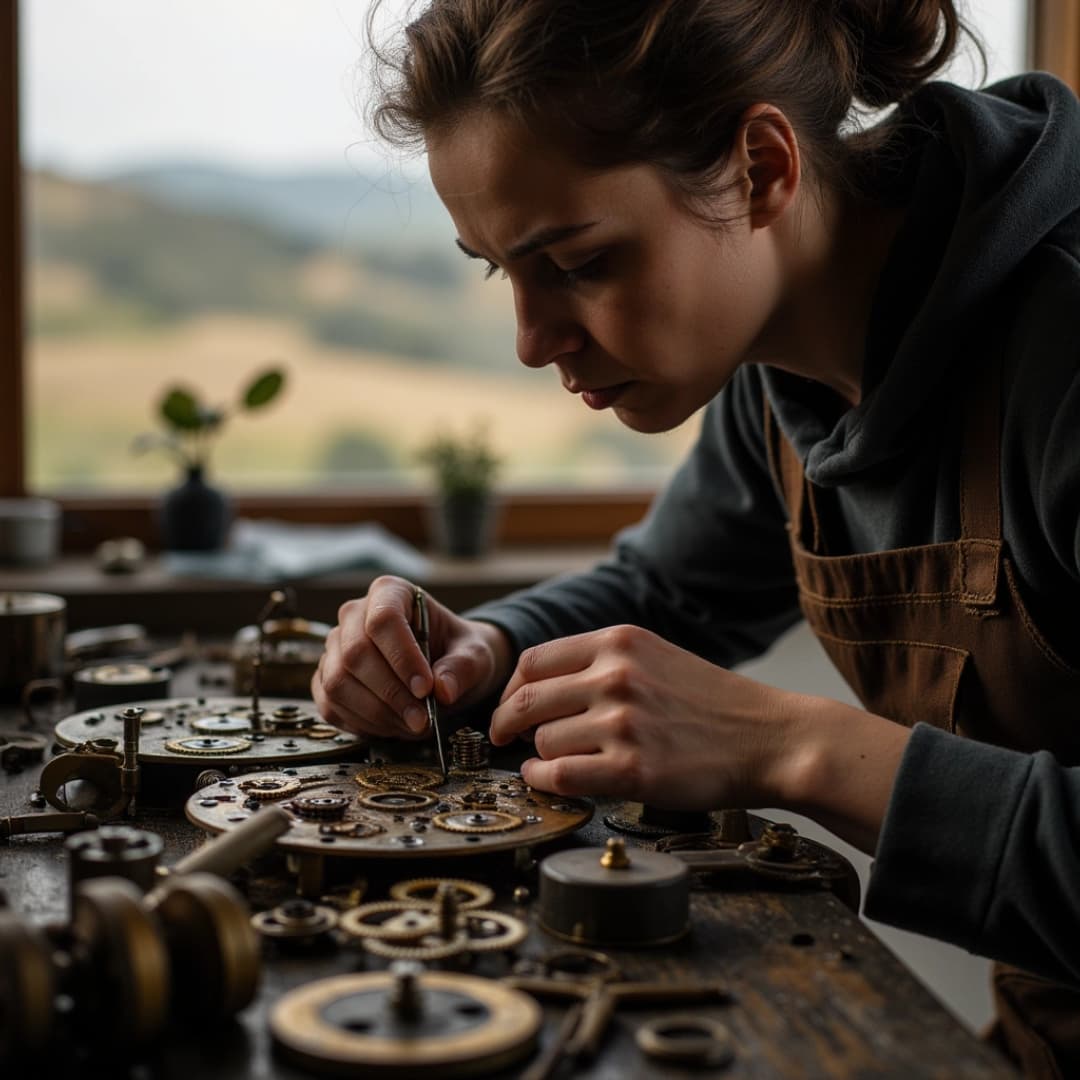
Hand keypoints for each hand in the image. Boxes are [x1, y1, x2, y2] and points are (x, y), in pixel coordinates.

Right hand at [313, 575, 512, 738]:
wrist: (444, 669)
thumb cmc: (457, 652)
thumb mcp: (476, 655)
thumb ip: (463, 668)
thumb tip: (443, 689)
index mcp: (390, 592)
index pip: (383, 619)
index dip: (402, 657)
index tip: (426, 688)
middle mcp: (355, 615)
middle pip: (355, 653)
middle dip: (391, 693)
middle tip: (422, 719)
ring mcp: (336, 648)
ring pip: (338, 682)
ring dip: (377, 712)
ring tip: (412, 725)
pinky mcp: (327, 679)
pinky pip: (331, 704)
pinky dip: (362, 723)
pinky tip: (392, 726)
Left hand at [490, 624, 806, 810]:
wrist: (770, 738)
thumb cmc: (712, 703)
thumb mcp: (655, 657)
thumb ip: (601, 662)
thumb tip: (539, 687)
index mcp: (618, 642)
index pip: (533, 661)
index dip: (510, 690)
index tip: (508, 708)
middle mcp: (616, 676)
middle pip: (526, 700)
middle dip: (506, 724)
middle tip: (505, 739)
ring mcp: (624, 723)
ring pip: (543, 741)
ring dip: (539, 757)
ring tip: (554, 762)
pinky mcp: (633, 769)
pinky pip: (560, 776)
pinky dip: (542, 782)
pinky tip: (546, 781)